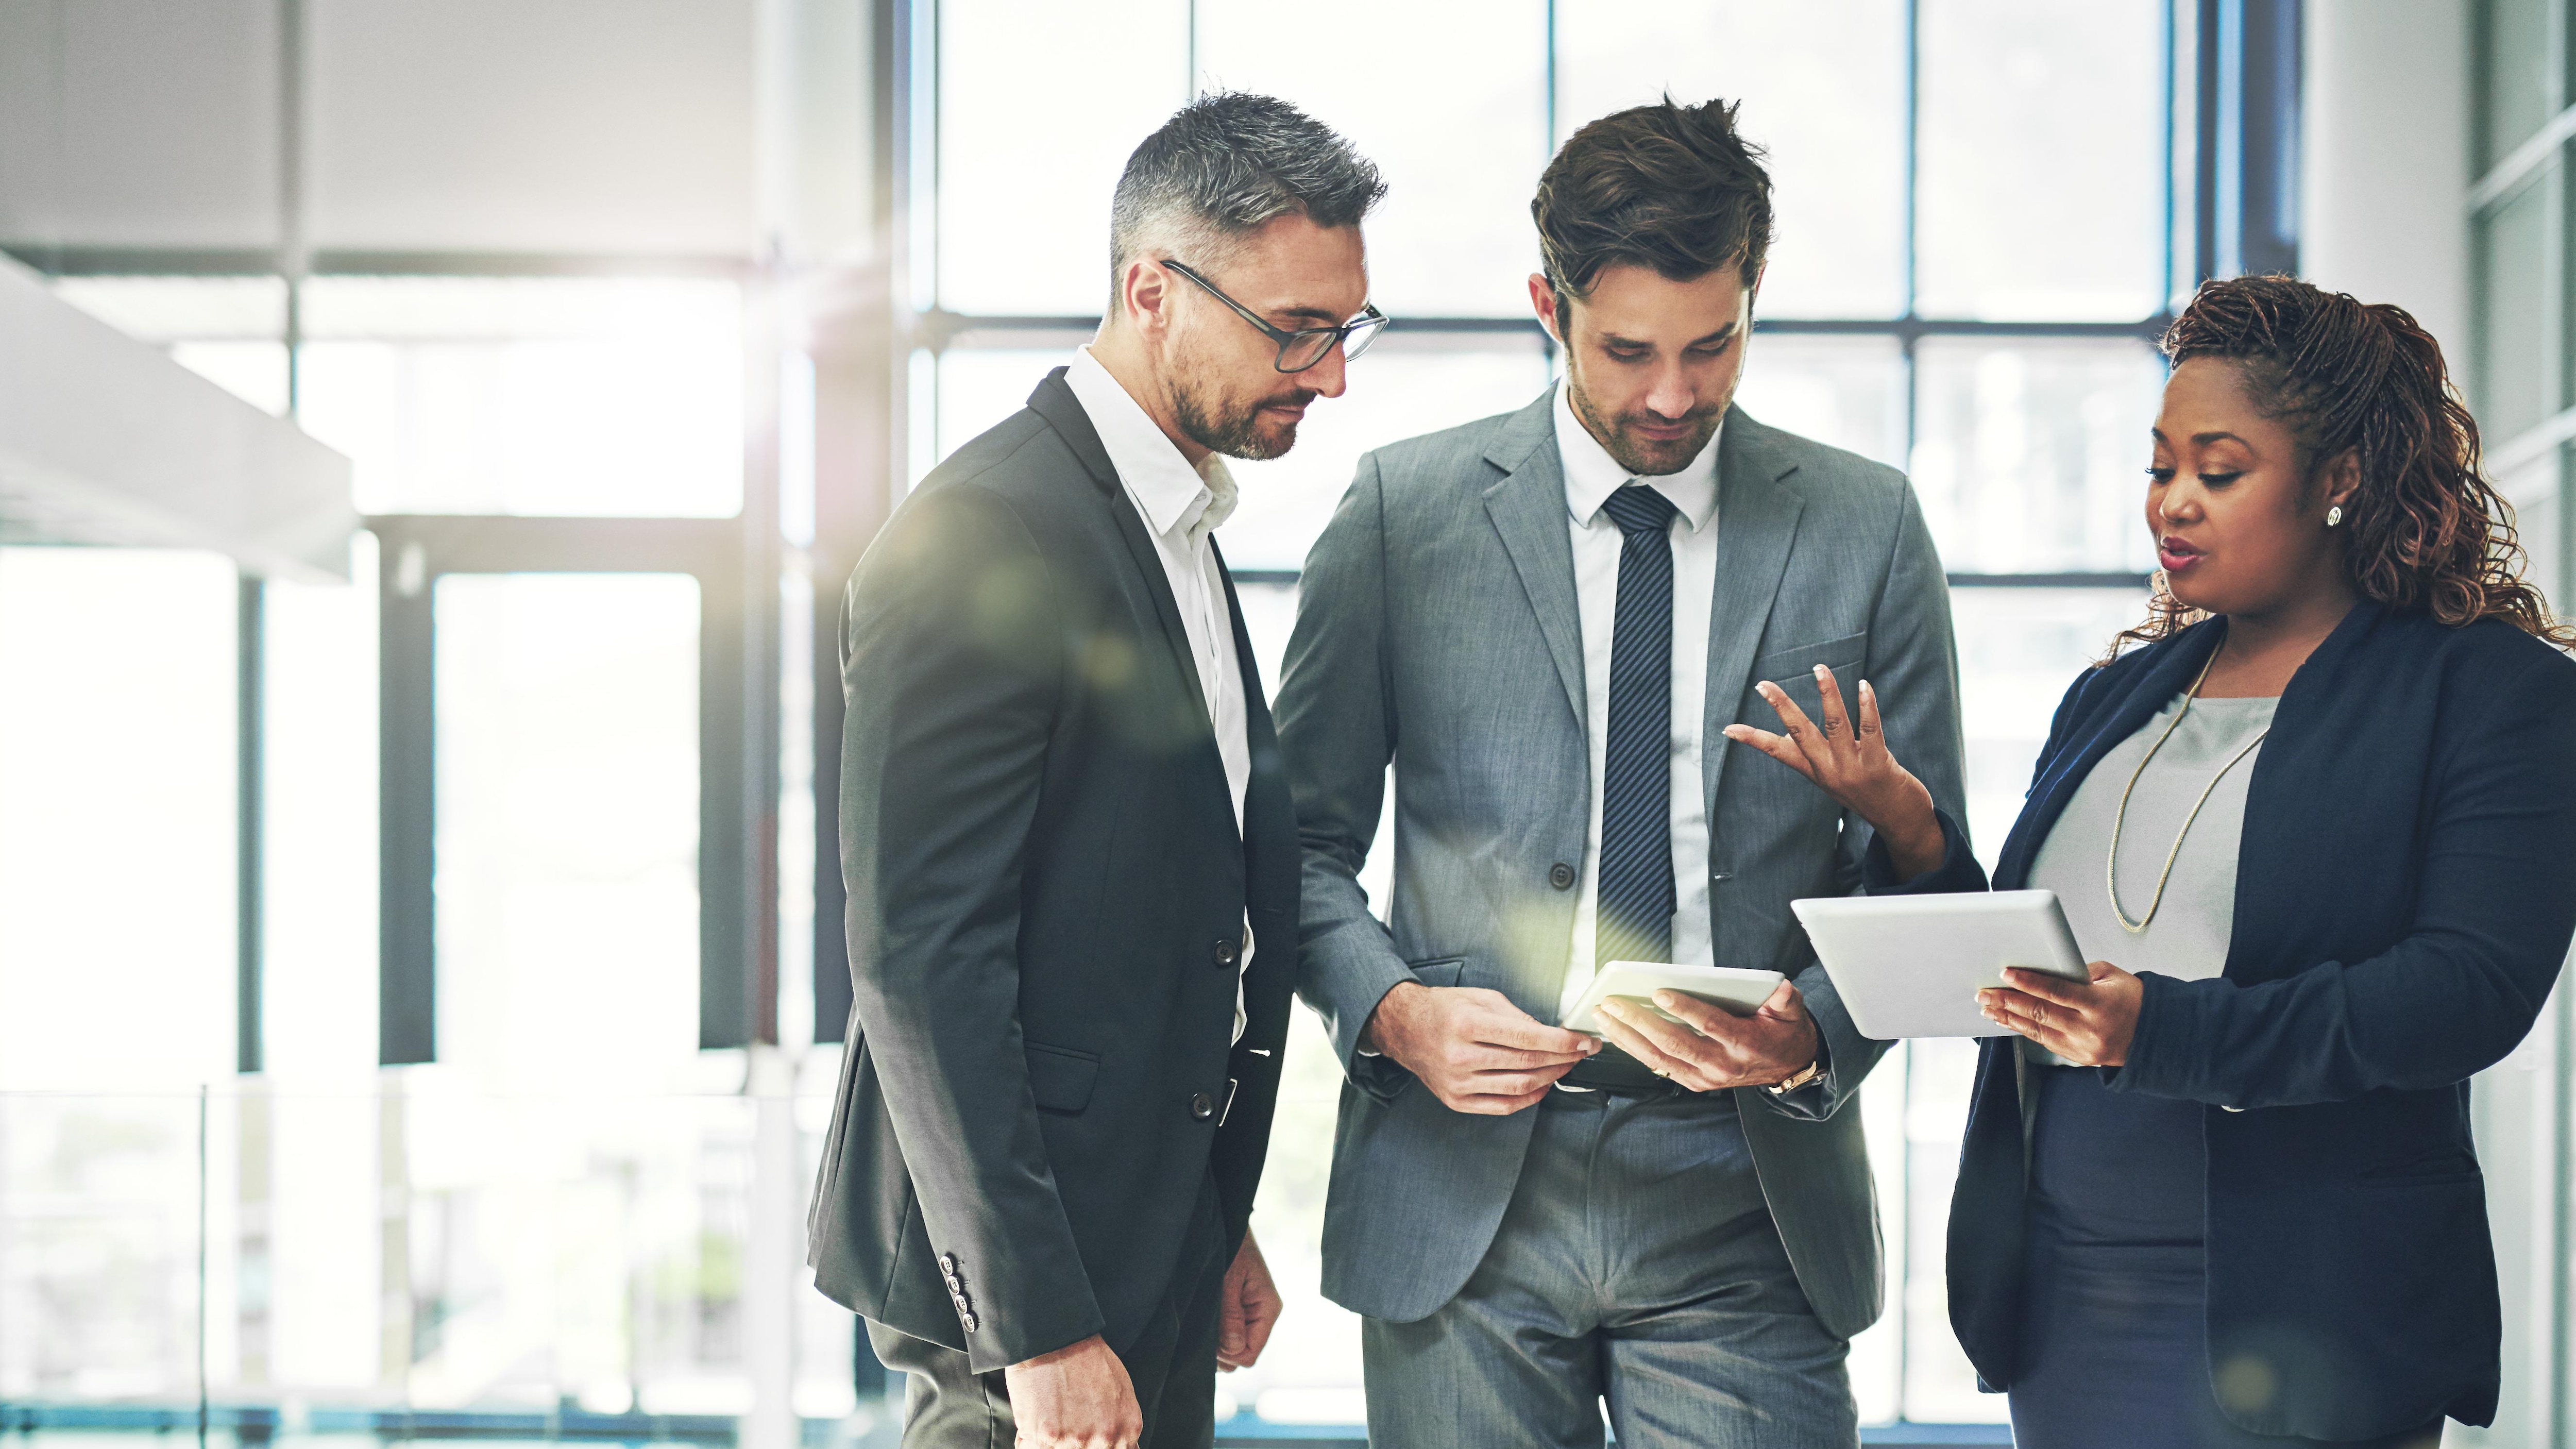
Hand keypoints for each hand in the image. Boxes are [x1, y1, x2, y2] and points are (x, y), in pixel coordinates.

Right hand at [1004, 1334, 1140, 1448]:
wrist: (1058, 1337)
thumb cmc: (1088, 1358)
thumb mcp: (1121, 1391)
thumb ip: (1120, 1425)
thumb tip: (1115, 1445)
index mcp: (1127, 1430)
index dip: (1092, 1444)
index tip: (1081, 1430)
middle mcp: (1106, 1439)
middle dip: (1071, 1441)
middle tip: (1064, 1417)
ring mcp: (1077, 1440)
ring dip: (1050, 1438)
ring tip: (1050, 1410)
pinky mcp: (1047, 1437)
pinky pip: (1031, 1446)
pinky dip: (1029, 1435)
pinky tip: (1035, 1411)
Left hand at [1216, 1230, 1280, 1371]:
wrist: (1228, 1226)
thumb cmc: (1231, 1248)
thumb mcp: (1228, 1280)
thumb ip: (1231, 1314)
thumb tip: (1234, 1348)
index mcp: (1267, 1309)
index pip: (1250, 1353)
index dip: (1230, 1354)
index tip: (1211, 1341)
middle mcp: (1261, 1316)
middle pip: (1241, 1355)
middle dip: (1221, 1352)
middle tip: (1202, 1333)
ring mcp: (1248, 1316)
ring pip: (1232, 1349)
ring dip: (1216, 1344)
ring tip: (1202, 1324)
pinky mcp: (1237, 1313)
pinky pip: (1227, 1337)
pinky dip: (1214, 1336)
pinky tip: (1204, 1322)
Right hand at [1361, 981, 1600, 1113]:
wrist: (1405, 1029)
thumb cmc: (1445, 1009)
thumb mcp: (1480, 998)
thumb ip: (1516, 1016)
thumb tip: (1550, 1034)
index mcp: (1466, 1024)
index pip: (1526, 1037)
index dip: (1561, 1041)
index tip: (1584, 1041)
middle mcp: (1460, 1056)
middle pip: (1527, 1063)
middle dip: (1563, 1058)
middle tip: (1581, 1052)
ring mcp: (1457, 1083)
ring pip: (1519, 1086)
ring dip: (1551, 1077)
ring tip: (1566, 1066)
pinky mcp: (1456, 1101)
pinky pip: (1503, 1106)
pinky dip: (1530, 1098)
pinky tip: (1544, 1085)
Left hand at [1594, 979, 1820, 1091]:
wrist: (1787, 1068)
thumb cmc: (1783, 1033)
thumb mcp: (1791, 1013)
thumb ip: (1785, 1000)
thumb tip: (1781, 987)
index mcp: (1744, 1044)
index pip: (1710, 1025)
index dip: (1685, 1010)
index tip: (1659, 993)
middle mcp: (1721, 1065)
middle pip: (1675, 1043)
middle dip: (1640, 1021)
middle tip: (1613, 1002)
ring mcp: (1705, 1077)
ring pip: (1659, 1058)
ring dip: (1627, 1036)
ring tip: (1604, 1015)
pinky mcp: (1694, 1082)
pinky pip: (1659, 1066)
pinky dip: (1634, 1049)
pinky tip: (1615, 1033)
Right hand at [1721, 667, 1943, 877]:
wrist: (1899, 822)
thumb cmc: (1865, 793)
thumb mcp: (1831, 778)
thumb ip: (1811, 755)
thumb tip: (1786, 736)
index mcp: (1814, 771)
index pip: (1777, 752)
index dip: (1752, 739)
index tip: (1728, 729)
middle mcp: (1829, 770)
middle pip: (1800, 733)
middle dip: (1781, 707)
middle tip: (1763, 686)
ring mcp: (1852, 768)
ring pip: (1835, 724)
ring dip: (1827, 693)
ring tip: (1818, 668)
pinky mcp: (1878, 764)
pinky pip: (1870, 729)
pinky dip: (1867, 705)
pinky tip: (1863, 685)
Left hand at [1979, 962, 2140, 1066]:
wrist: (2154, 1036)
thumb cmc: (2133, 1000)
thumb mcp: (2112, 977)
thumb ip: (2079, 972)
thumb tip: (2045, 969)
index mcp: (2099, 1005)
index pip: (2057, 991)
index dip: (2029, 982)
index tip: (2006, 973)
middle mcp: (2089, 1029)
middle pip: (2040, 1013)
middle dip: (2008, 1001)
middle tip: (1984, 992)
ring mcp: (2083, 1046)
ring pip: (2037, 1030)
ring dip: (2009, 1017)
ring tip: (1988, 1007)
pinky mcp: (2078, 1057)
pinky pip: (2044, 1041)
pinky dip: (2023, 1029)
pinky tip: (2007, 1019)